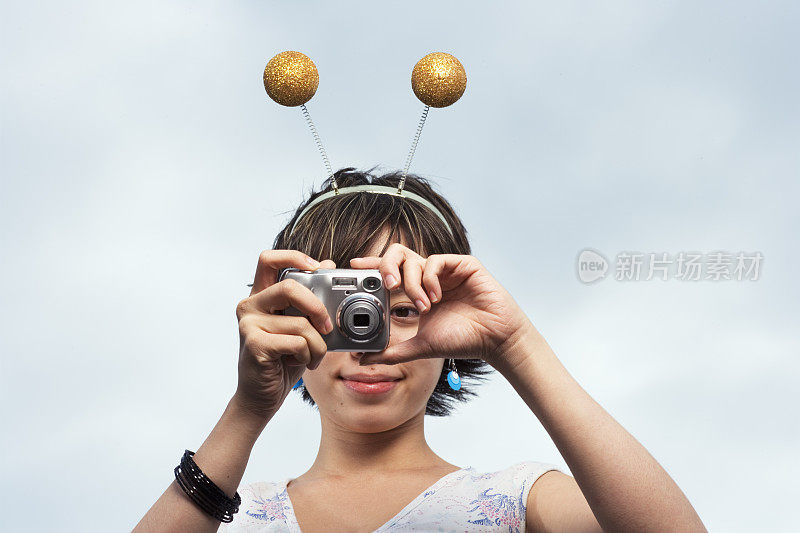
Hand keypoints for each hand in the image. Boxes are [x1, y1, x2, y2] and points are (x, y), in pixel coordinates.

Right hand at [234, 250, 335, 417]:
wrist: (261, 396)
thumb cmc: (282, 359)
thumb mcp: (300, 325)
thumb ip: (310, 297)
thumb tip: (329, 263)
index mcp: (260, 296)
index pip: (268, 259)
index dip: (293, 256)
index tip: (316, 267)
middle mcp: (249, 305)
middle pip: (290, 287)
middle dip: (317, 306)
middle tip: (327, 326)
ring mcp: (249, 324)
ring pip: (300, 323)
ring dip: (318, 345)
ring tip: (314, 356)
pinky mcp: (254, 344)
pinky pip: (297, 343)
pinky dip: (309, 355)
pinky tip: (302, 363)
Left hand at [350, 243, 533, 367]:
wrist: (494, 340)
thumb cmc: (462, 340)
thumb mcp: (420, 346)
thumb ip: (391, 352)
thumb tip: (362, 359)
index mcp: (418, 290)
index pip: (390, 270)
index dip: (372, 265)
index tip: (355, 266)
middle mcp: (430, 276)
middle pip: (399, 255)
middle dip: (387, 266)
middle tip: (387, 285)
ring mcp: (446, 269)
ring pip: (415, 258)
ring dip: (412, 282)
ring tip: (422, 305)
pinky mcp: (463, 264)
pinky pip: (437, 260)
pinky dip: (430, 278)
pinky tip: (435, 297)